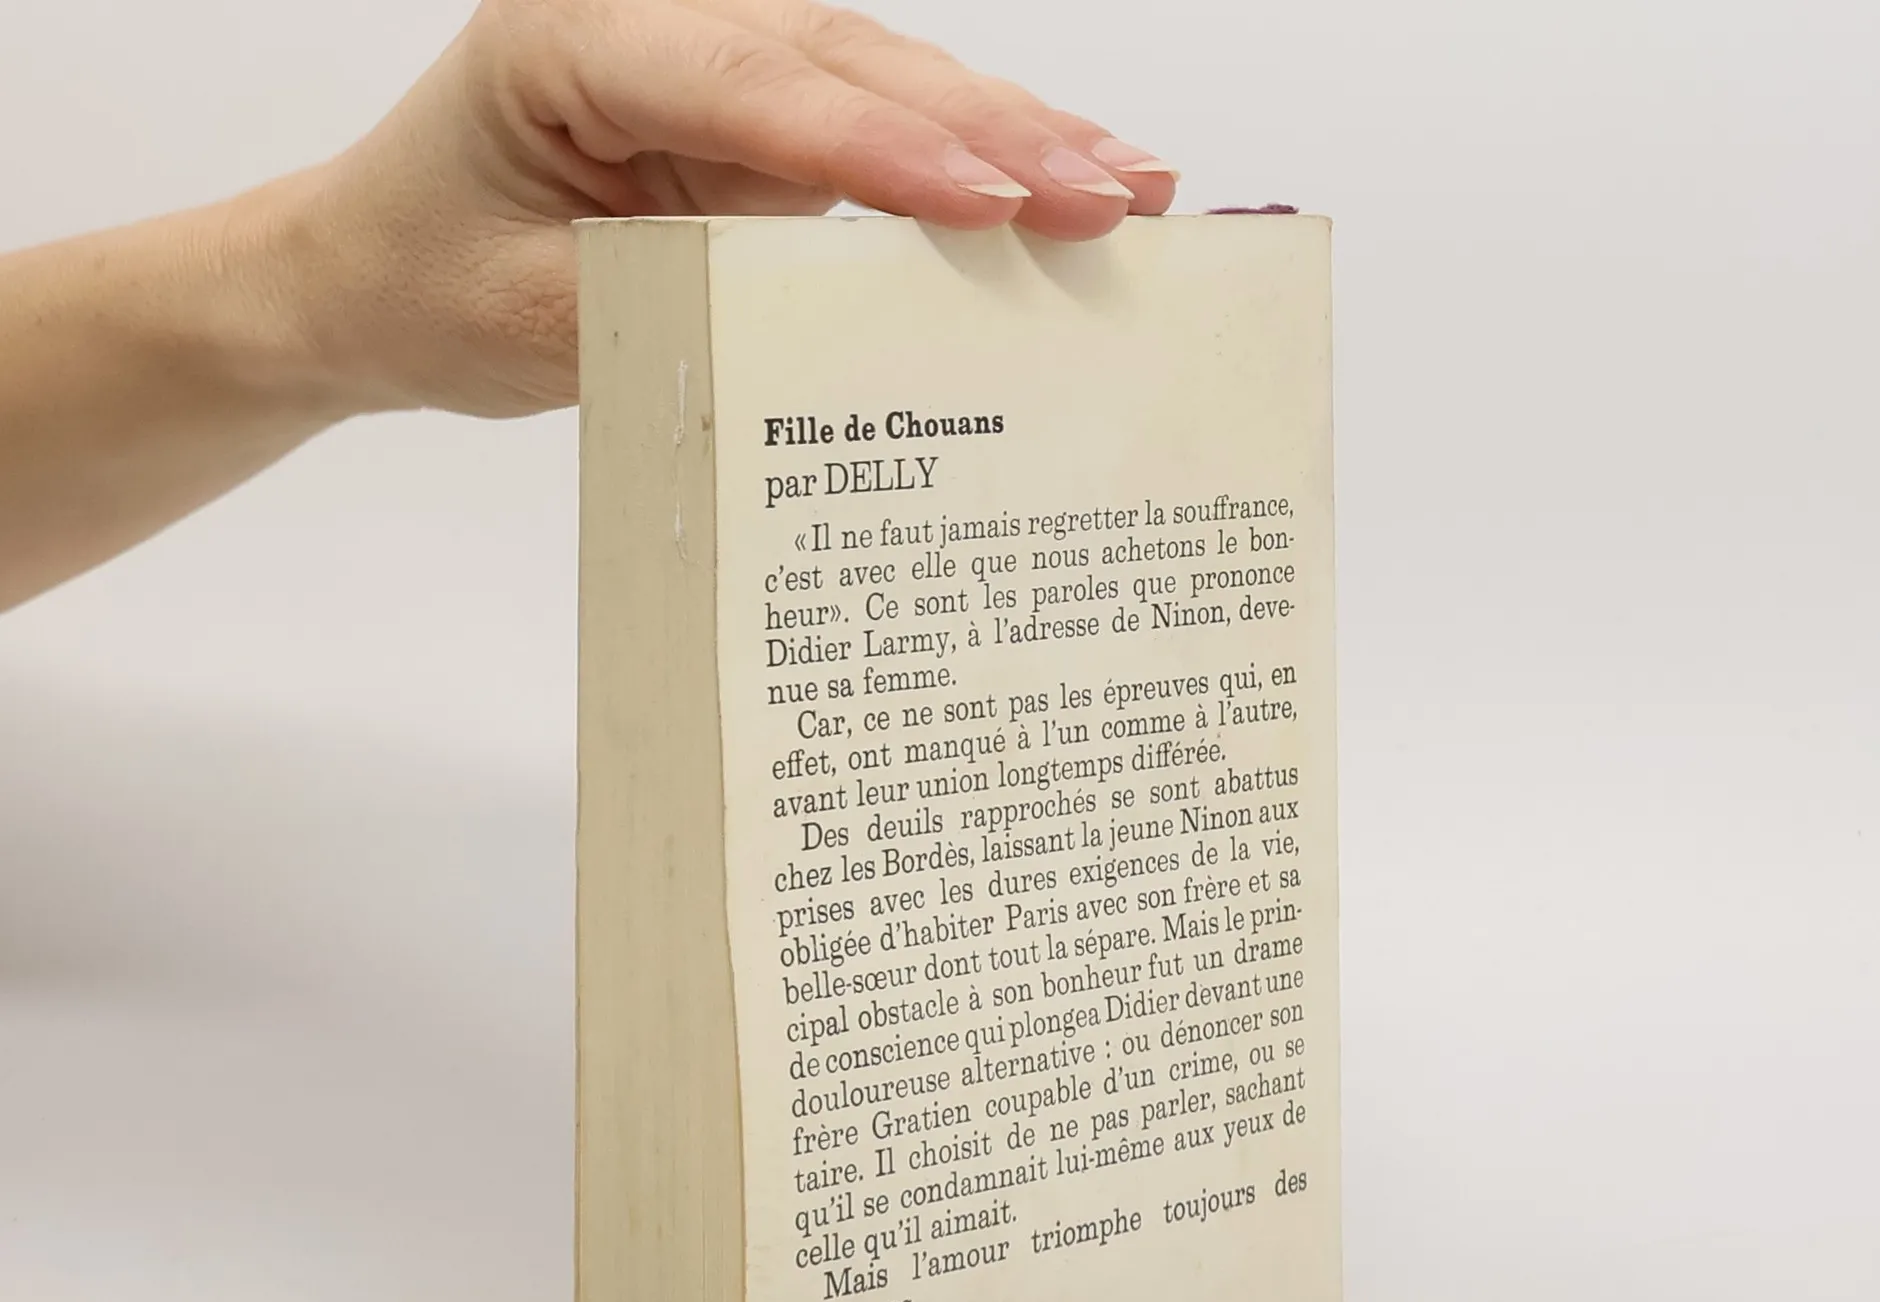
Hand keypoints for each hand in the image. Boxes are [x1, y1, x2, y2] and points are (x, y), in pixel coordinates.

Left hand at [282, 0, 1178, 417]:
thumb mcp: (535, 318)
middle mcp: (657, 21)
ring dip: (1013, 132)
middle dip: (988, 129)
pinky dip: (976, 159)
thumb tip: (841, 323)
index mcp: (572, 37)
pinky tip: (1065, 180)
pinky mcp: (759, 118)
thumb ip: (678, 303)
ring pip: (887, 77)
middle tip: (1109, 192)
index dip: (875, 142)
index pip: (746, 79)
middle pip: (847, 59)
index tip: (986, 197)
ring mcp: (718, 61)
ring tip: (1130, 184)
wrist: (379, 275)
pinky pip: (882, 126)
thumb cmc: (431, 283)